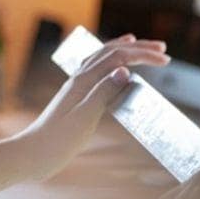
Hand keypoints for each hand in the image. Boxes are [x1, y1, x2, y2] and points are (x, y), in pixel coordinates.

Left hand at [14, 34, 170, 180]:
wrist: (34, 154)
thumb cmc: (58, 139)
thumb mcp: (85, 117)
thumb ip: (104, 93)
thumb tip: (125, 70)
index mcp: (84, 81)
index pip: (118, 58)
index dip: (142, 55)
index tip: (165, 59)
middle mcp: (80, 79)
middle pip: (111, 52)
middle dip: (138, 48)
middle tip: (162, 48)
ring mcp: (77, 87)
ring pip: (102, 58)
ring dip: (123, 50)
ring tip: (138, 44)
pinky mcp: (76, 97)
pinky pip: (96, 71)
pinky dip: (110, 63)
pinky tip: (115, 69)